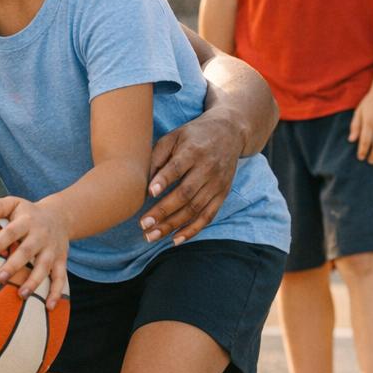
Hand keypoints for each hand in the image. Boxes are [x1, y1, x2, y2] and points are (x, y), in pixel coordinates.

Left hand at [0, 196, 68, 310]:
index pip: (12, 232)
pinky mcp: (61, 260)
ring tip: (21, 295)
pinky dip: (57, 292)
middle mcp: (41, 235)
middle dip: (14, 266)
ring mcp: (52, 249)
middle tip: (0, 279)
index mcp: (27, 221)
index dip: (0, 243)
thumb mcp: (15, 203)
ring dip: (34, 281)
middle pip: (27, 251)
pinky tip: (49, 306)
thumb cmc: (29, 212)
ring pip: (44, 267)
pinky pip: (61, 277)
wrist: (61, 215)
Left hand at [140, 110, 243, 245]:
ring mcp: (217, 184)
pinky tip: (175, 240)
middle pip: (185, 194)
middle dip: (163, 211)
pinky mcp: (223, 194)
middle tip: (143, 224)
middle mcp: (208, 168)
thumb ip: (157, 156)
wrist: (230, 132)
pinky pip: (208, 216)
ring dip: (173, 225)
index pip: (178, 167)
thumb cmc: (193, 135)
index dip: (164, 180)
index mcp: (193, 150)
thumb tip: (143, 182)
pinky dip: (193, 230)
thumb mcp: (174, 136)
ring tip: (152, 236)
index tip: (149, 193)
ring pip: (195, 209)